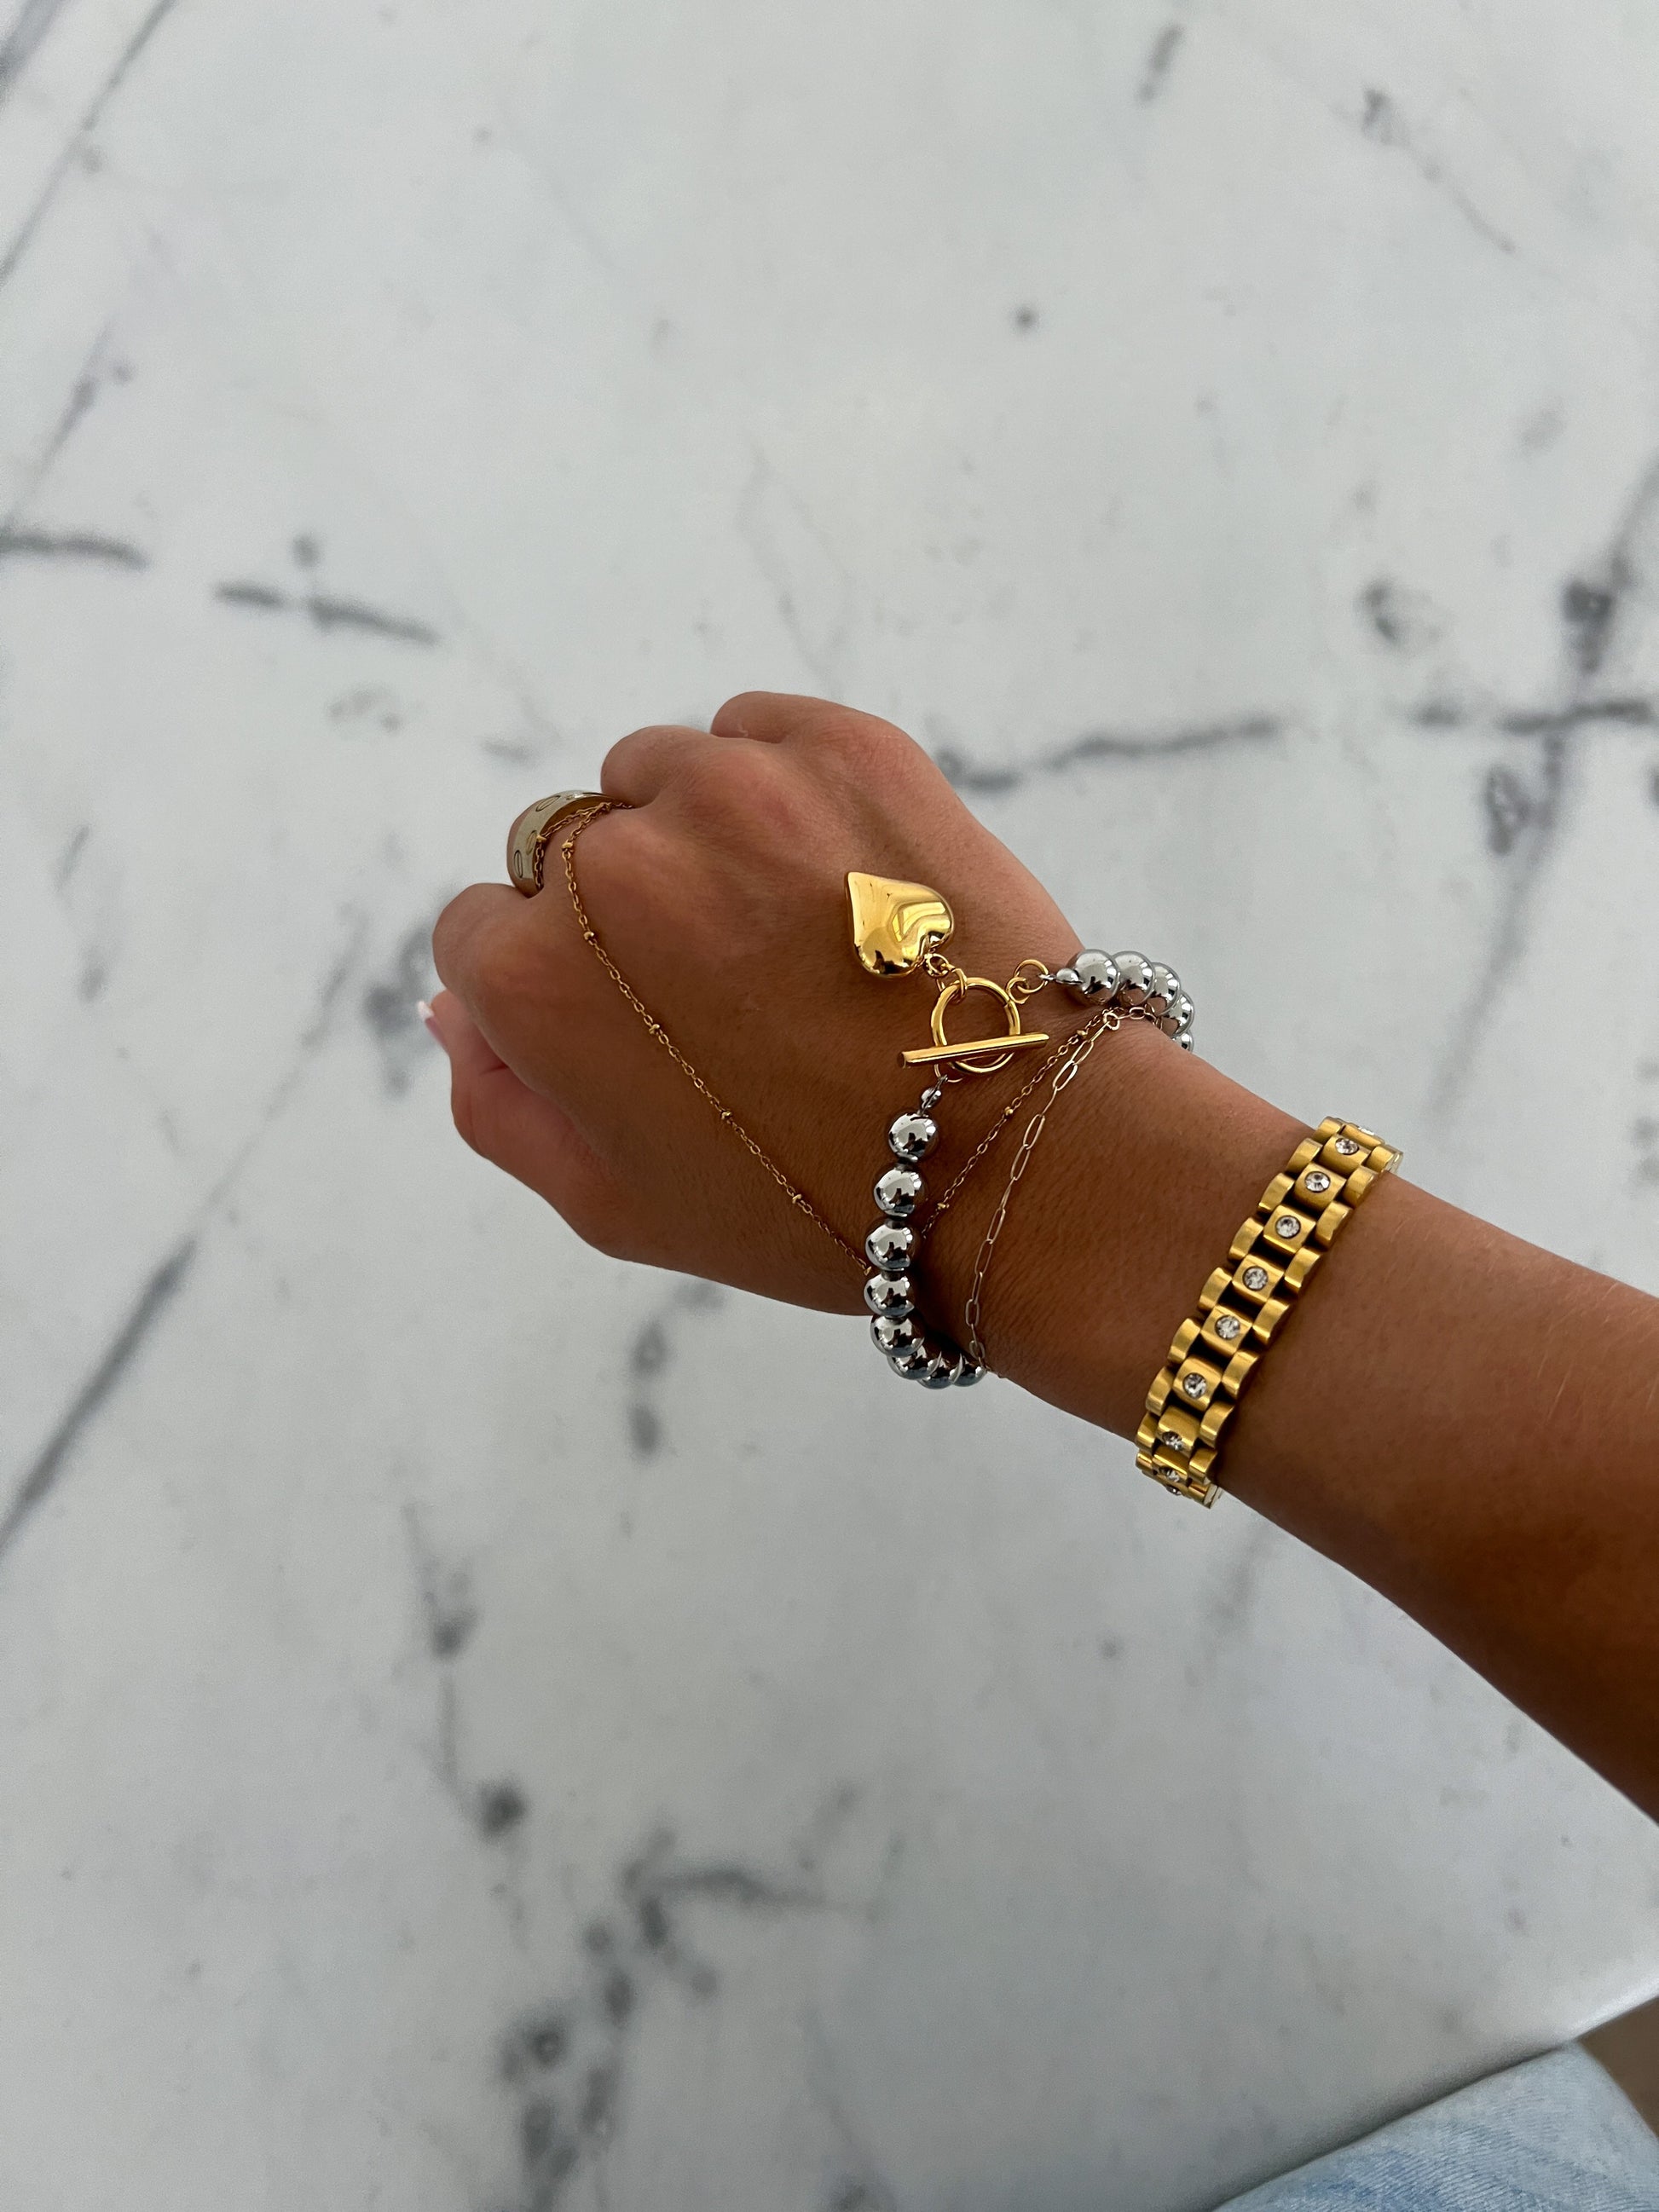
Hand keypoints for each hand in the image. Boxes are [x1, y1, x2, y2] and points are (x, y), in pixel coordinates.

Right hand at [429, 692, 1090, 1315]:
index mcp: (541, 979)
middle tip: (728, 988)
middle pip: (566, 851)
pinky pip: (756, 731)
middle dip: (624, 913)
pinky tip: (836, 874)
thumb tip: (453, 1005)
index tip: (640, 1026)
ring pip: (656, 776)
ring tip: (790, 927)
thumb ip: (499, 1104)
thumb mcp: (616, 1208)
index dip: (558, 988)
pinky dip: (777, 781)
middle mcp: (616, 861)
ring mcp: (734, 788)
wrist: (1024, 1152)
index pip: (482, 932)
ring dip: (695, 834)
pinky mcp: (843, 743)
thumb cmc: (813, 1207)